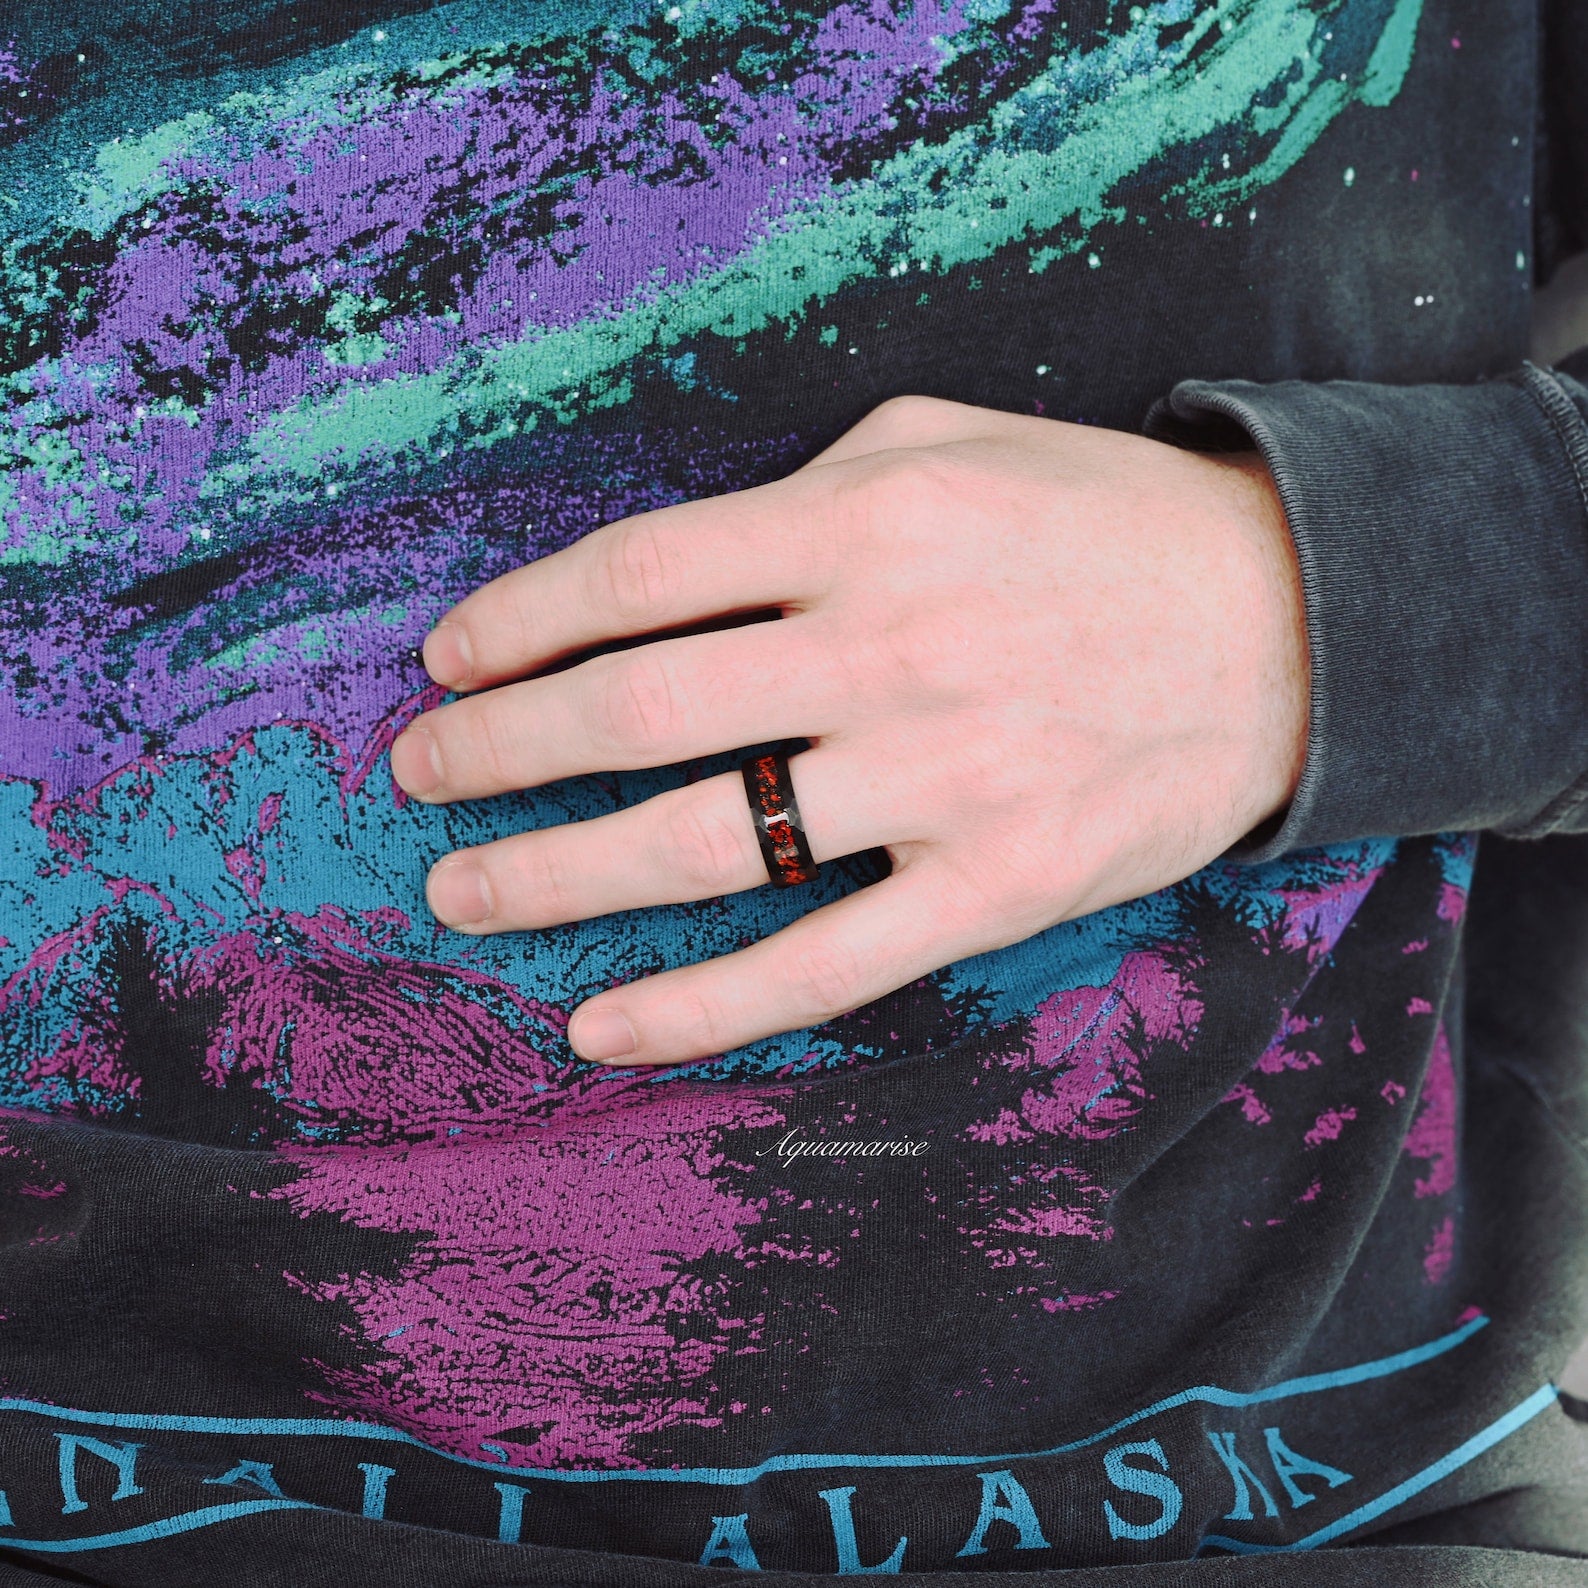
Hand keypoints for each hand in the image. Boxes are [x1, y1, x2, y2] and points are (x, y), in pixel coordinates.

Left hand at [391, 396, 1308, 1065]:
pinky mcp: (999, 887)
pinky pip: (820, 965)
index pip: (640, 574)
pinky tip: (600, 1029)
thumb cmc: (1095, 522)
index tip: (448, 661)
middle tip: (421, 779)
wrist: (1286, 625)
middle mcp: (896, 648)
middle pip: (641, 714)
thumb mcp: (946, 446)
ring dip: (555, 875)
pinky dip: (697, 1008)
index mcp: (871, 523)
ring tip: (461, 891)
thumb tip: (657, 576)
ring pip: (705, 847)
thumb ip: (800, 495)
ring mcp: (947, 780)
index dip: (519, 622)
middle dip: (499, 752)